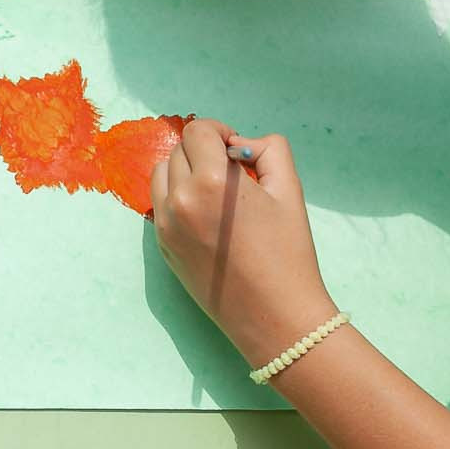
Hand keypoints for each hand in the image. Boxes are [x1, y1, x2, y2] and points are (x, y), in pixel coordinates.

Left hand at [148, 119, 338, 367]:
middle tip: (234, 174)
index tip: (237, 149)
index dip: (219, 132)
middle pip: (179, 150)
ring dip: (185, 171)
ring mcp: (166, 226)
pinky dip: (178, 198)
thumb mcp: (289, 190)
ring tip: (216, 192)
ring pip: (162, 175)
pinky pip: (160, 205)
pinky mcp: (162, 247)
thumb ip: (268, 150)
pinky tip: (207, 216)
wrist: (275, 316)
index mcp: (212, 183)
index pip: (197, 131)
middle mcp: (180, 201)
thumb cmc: (288, 253)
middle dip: (204, 152)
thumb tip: (240, 145)